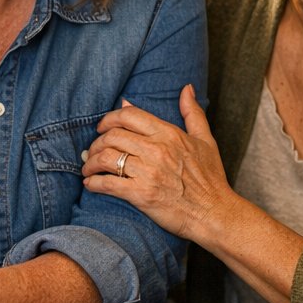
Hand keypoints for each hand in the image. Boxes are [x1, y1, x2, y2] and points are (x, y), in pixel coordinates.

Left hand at [82, 84, 233, 242]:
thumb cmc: (211, 179)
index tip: (102, 127)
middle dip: (97, 142)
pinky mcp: (141, 195)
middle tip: (94, 150)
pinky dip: (94, 183)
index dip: (109, 118)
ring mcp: (148, 172)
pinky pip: (108, 184)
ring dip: (92, 162)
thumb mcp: (206, 140)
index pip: (129, 115)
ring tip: (89, 167)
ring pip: (107, 158)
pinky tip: (90, 184)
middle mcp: (157, 150)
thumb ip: (193, 112)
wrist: (214, 213)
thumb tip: (187, 88)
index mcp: (169, 134)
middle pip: (113, 136)